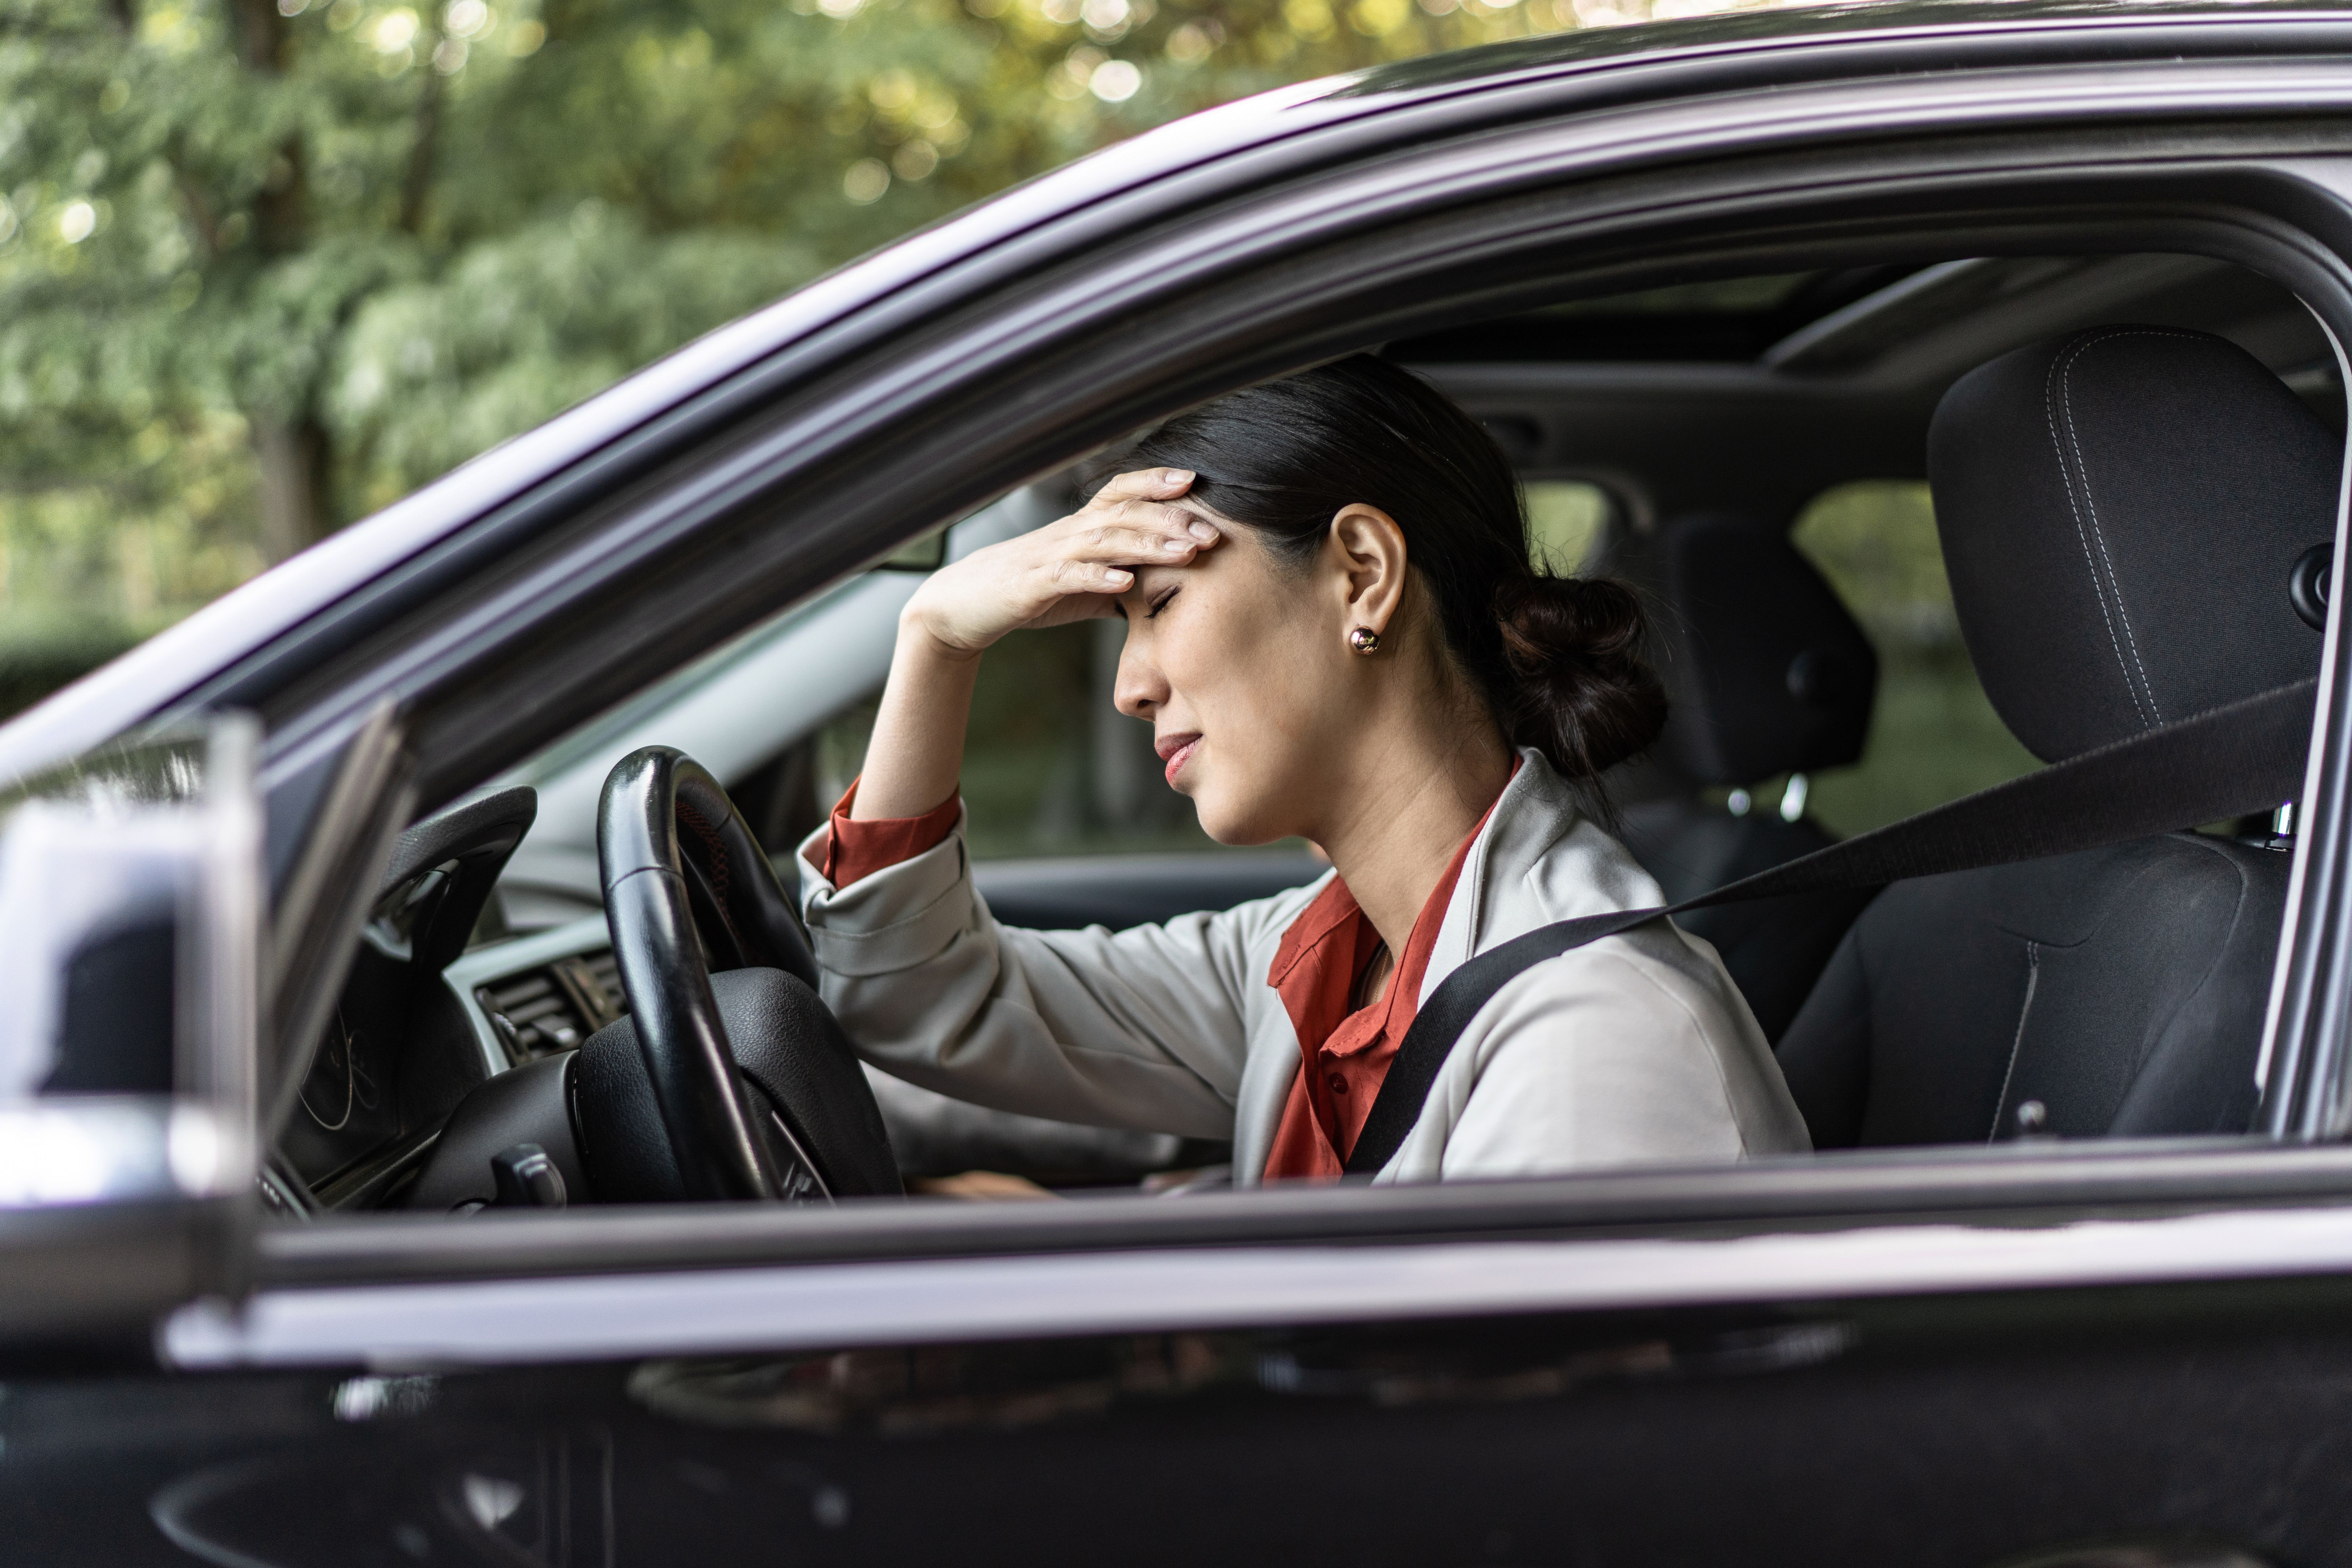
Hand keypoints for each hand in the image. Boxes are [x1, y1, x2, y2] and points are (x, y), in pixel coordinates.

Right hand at [901, 468, 1221, 655]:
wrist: (964, 606)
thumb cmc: (1027, 592)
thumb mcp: (1081, 585)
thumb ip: (1119, 581)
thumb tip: (1163, 593)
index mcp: (1080, 527)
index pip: (1121, 492)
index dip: (1156, 482)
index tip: (1195, 479)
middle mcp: (1068, 533)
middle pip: (1125, 514)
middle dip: (1171, 520)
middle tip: (1212, 531)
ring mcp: (1050, 556)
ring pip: (1105, 540)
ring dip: (1148, 545)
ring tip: (1186, 553)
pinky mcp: (1033, 585)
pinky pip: (1069, 576)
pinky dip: (1099, 577)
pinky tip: (1127, 582)